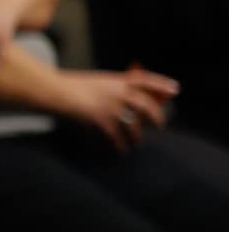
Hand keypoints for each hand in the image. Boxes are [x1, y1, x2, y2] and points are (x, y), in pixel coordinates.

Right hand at [59, 67, 177, 151]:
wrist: (56, 92)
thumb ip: (111, 89)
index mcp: (117, 80)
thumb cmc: (70, 86)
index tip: (175, 89)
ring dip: (138, 136)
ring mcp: (112, 107)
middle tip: (160, 125)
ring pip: (134, 125)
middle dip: (156, 116)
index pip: (146, 80)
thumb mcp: (95, 82)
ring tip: (138, 143)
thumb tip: (124, 101)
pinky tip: (122, 151)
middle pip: (146, 105)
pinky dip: (121, 145)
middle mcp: (119, 93)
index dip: (162, 84)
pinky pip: (117, 136)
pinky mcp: (102, 121)